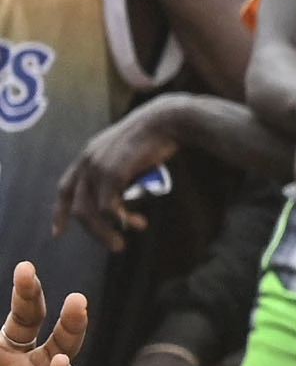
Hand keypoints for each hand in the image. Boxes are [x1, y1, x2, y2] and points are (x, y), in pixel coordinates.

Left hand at [52, 101, 183, 244]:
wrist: (166, 120)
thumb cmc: (155, 136)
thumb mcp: (127, 153)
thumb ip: (118, 172)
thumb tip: (122, 196)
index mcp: (88, 156)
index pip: (65, 188)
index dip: (60, 211)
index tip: (58, 232)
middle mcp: (87, 162)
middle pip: (77, 206)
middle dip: (92, 231)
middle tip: (114, 245)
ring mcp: (98, 168)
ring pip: (90, 212)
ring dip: (103, 232)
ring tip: (120, 244)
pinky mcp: (113, 173)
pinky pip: (109, 208)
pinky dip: (122, 219)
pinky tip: (136, 223)